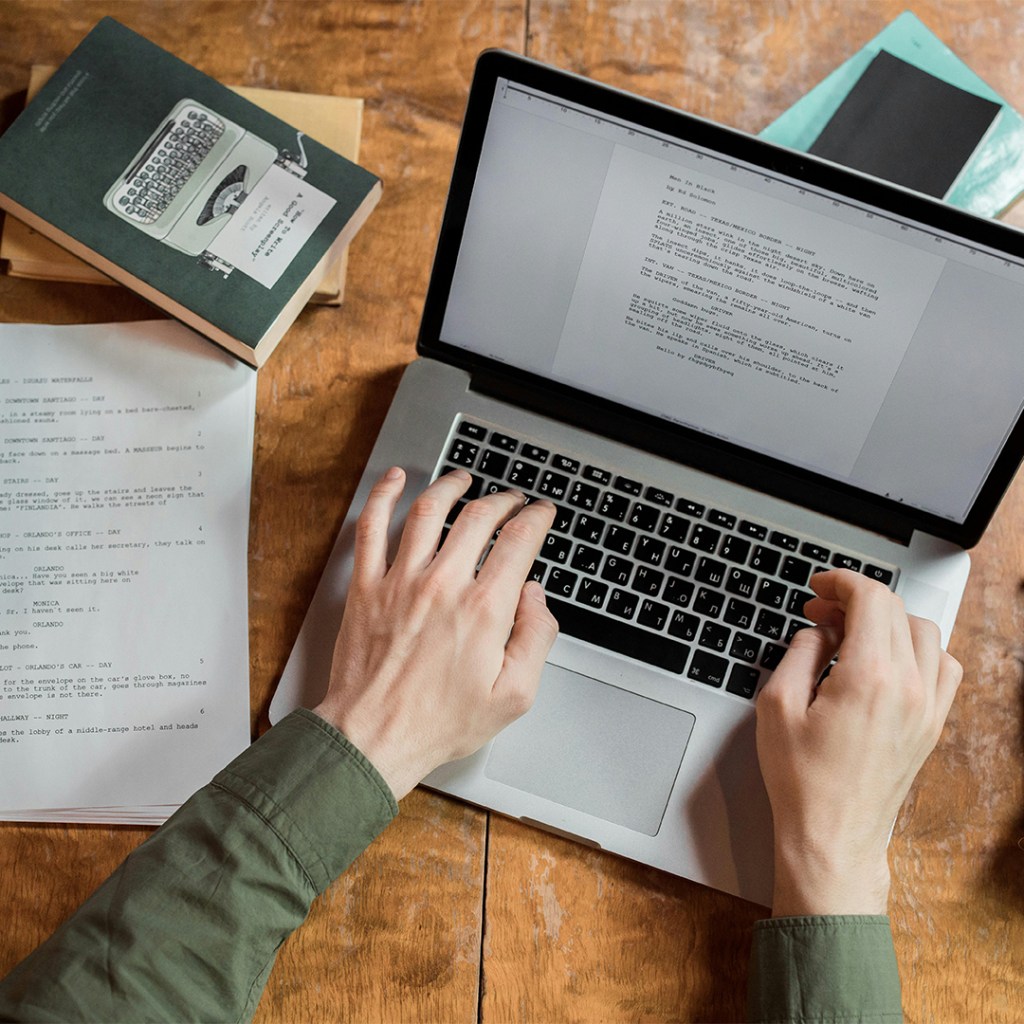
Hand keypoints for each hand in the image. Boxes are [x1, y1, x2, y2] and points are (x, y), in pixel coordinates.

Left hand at [313, 467, 558, 798]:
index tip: (541, 514)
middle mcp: (442, 586)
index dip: (536, 518)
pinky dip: (383, 496)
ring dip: (450, 487)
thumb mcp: (514, 696)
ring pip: (427, 511)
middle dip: (503, 501)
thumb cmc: (439, 723)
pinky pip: (371, 528)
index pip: (518, 541)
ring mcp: (400, 582)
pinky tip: (395, 480)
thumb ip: (536, 639)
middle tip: (511, 501)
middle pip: (478, 517)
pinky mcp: (367, 587)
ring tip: (463, 480)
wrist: (373, 737)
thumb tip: (536, 597)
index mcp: (483, 610)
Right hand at [756, 569, 961, 915]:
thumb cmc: (803, 782)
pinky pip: (943, 667)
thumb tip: (817, 631)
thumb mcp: (777, 706)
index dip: (842, 582)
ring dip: (888, 621)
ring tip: (851, 634)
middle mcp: (908, 688)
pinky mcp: (932, 725)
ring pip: (925, 633)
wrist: (833, 837)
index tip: (820, 587)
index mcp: (869, 678)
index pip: (871, 600)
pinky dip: (918, 650)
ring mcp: (927, 708)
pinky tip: (886, 661)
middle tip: (821, 612)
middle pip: (897, 611)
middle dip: (856, 600)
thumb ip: (799, 653)